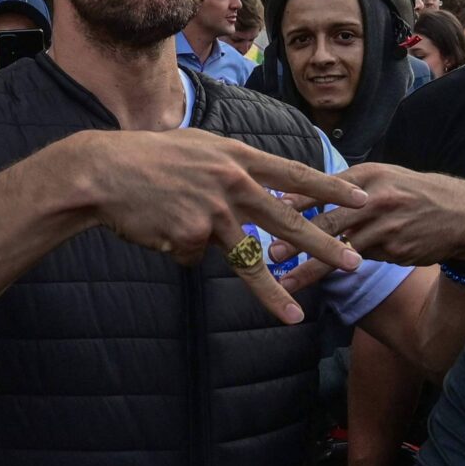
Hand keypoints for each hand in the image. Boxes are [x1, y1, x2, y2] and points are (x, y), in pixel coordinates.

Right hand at [80, 129, 368, 324]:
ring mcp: (212, 211)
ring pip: (247, 260)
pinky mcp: (190, 236)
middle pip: (287, 221)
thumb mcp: (199, 147)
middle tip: (354, 263)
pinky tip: (159, 228)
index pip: (295, 174)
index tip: (362, 201)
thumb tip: (257, 180)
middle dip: (324, 246)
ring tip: (295, 318)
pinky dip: (179, 248)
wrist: (103, 173)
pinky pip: (194, 255)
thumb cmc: (148, 158)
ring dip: (272, 293)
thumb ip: (231, 164)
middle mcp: (232, 183)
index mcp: (237, 158)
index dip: (331, 189)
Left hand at [267, 163, 464, 289]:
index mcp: (366, 175)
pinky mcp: (395, 249)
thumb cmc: (412, 194)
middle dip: (294, 240)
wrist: (461, 215)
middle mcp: (374, 198)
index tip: (264, 213)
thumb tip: (298, 199)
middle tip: (268, 255)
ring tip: (286, 281)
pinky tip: (338, 270)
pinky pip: (363, 259)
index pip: (321, 187)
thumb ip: (345, 188)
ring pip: (340, 250)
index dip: (291, 202)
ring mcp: (386, 225)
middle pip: (326, 222)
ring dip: (311, 269)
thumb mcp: (382, 179)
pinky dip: (348, 264)